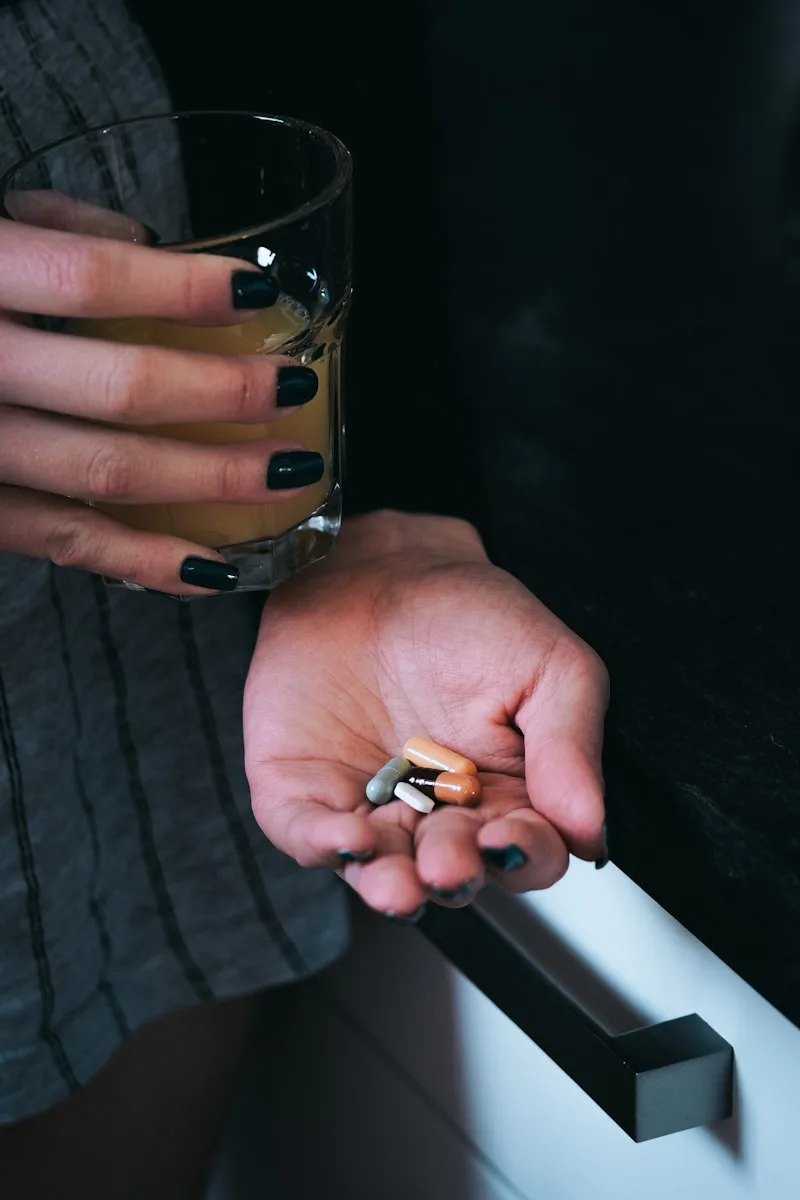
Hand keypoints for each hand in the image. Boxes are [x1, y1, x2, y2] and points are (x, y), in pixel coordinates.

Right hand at [0, 214, 320, 594]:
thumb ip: (41, 226)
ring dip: (212, 482)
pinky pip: (68, 545)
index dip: (183, 287)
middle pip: (119, 390)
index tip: (259, 292)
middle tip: (294, 387)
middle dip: (224, 395)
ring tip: (290, 475)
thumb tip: (147, 246)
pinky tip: (214, 567)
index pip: (87, 277)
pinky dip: (146, 563)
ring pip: (106, 476)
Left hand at [244, 510, 607, 915]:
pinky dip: (325, 847)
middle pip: (455, 873)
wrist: (375, 566)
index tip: (513, 838)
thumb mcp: (548, 664)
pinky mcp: (305, 795)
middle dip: (454, 874)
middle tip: (450, 859)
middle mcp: (439, 814)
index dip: (525, 855)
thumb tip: (592, 830)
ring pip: (383, 873)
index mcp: (507, 793)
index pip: (529, 853)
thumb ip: (571, 745)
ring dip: (392, 887)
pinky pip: (310, 838)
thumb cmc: (466, 613)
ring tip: (400, 883)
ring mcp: (370, 809)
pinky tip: (347, 839)